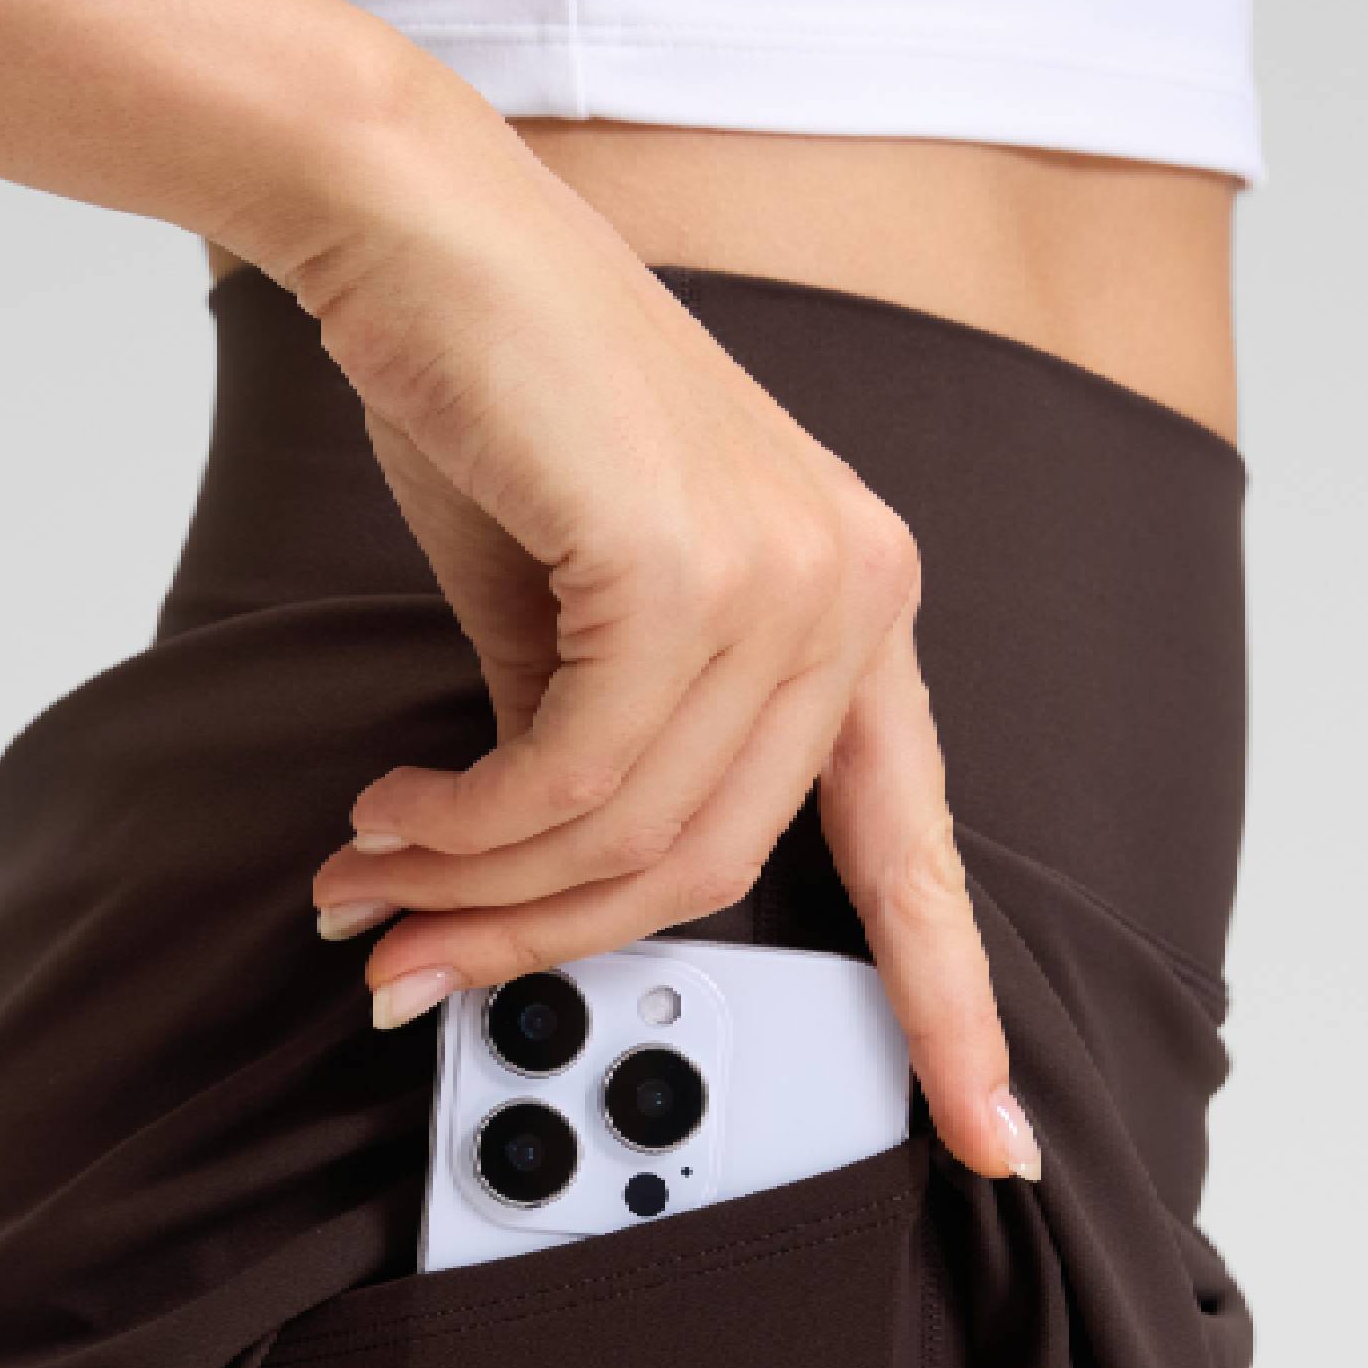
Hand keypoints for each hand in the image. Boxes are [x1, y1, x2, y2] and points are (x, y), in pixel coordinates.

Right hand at [295, 85, 1039, 1181]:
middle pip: (720, 867)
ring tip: (375, 882)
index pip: (920, 851)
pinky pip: (569, 778)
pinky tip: (393, 814)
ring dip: (480, 890)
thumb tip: (529, 908)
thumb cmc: (502, 408)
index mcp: (857, 608)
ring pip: (637, 836)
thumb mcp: (577, 619)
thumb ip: (604, 759)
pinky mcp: (689, 566)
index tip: (992, 1135)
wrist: (425, 232)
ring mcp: (789, 576)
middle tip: (416, 965)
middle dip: (547, 942)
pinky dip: (466, 826)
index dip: (955, 1007)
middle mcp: (854, 592)